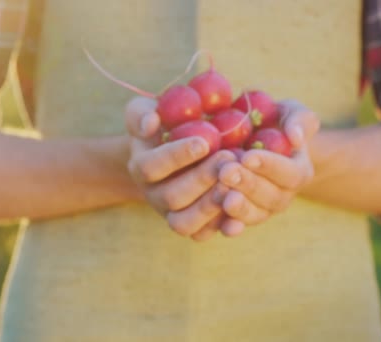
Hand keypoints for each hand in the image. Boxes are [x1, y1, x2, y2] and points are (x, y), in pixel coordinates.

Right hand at [125, 97, 237, 240]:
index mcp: (141, 166)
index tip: (204, 141)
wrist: (172, 151)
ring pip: (184, 223)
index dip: (176, 156)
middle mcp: (153, 195)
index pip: (151, 167)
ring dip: (210, 205)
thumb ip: (141, 113)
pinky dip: (221, 225)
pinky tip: (239, 205)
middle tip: (228, 158)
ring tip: (233, 183)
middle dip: (201, 179)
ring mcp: (171, 214)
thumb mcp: (146, 111)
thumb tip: (150, 123)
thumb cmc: (163, 124)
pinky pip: (203, 234)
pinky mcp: (192, 226)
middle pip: (171, 197)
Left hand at [217, 99, 319, 235]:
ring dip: (238, 207)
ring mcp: (261, 210)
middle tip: (227, 171)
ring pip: (254, 215)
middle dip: (248, 185)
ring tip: (220, 194)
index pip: (290, 173)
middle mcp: (282, 195)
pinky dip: (227, 226)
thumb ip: (299, 120)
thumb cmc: (273, 122)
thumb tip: (295, 138)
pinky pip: (235, 226)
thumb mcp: (290, 112)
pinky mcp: (239, 218)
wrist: (253, 141)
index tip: (248, 156)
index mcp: (298, 172)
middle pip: (270, 197)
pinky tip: (217, 224)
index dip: (269, 166)